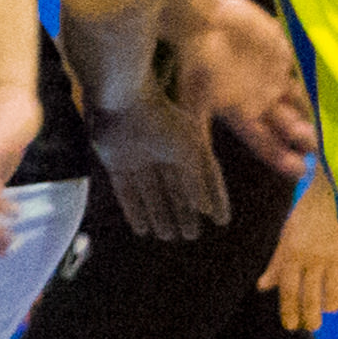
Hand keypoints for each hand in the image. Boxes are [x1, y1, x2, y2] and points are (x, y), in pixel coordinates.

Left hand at [90, 88, 227, 240]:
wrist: (122, 101)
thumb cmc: (162, 122)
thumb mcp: (188, 154)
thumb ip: (196, 182)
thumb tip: (203, 209)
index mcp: (189, 146)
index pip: (205, 178)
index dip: (214, 199)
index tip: (221, 221)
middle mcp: (165, 153)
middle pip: (176, 190)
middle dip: (183, 213)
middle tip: (191, 236)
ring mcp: (140, 157)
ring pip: (151, 193)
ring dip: (159, 215)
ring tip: (167, 237)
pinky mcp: (116, 160)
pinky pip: (126, 190)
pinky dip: (134, 209)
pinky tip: (141, 229)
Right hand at [168, 0, 313, 176]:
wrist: (202, 20)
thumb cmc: (198, 61)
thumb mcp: (196, 101)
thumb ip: (201, 134)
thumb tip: (194, 171)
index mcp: (237, 113)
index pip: (263, 142)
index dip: (280, 158)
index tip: (301, 172)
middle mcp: (255, 99)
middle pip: (283, 127)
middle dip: (300, 140)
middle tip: (315, 149)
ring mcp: (270, 77)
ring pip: (296, 104)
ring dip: (310, 118)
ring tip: (326, 130)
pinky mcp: (280, 55)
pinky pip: (302, 77)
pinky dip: (315, 89)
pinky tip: (331, 98)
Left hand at [263, 172, 337, 331]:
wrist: (337, 194)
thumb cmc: (307, 215)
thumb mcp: (286, 236)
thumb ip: (277, 264)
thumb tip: (263, 287)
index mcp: (294, 253)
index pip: (289, 289)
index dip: (289, 310)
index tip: (290, 325)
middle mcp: (315, 259)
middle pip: (312, 297)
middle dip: (310, 317)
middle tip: (310, 327)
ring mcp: (337, 258)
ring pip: (334, 293)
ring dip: (329, 306)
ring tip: (326, 311)